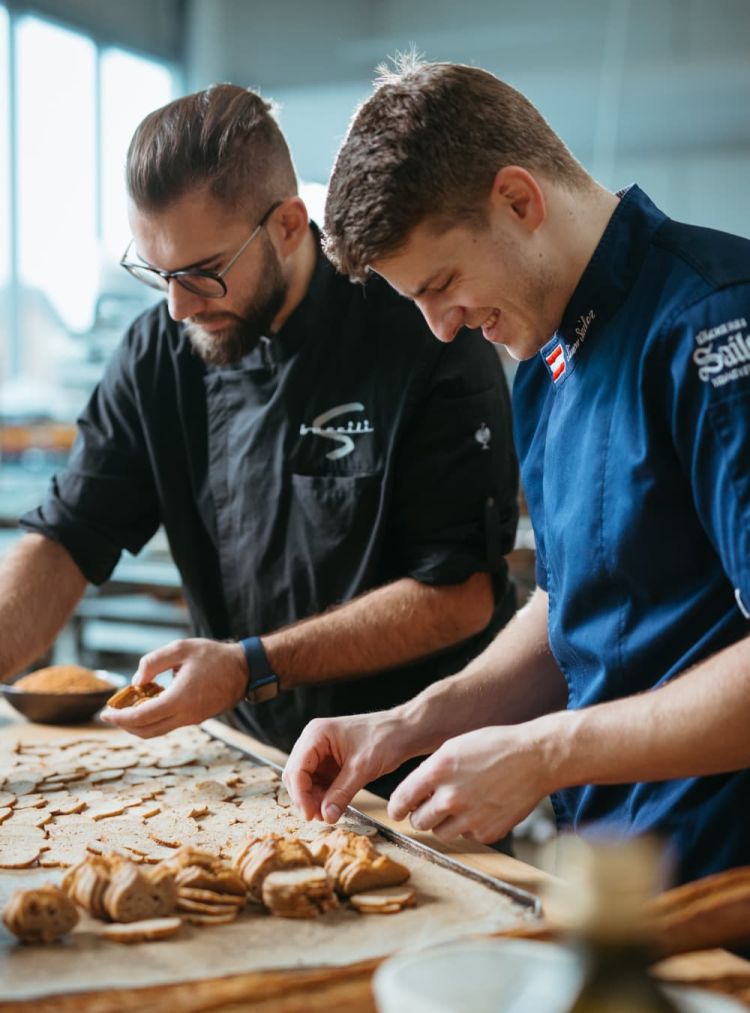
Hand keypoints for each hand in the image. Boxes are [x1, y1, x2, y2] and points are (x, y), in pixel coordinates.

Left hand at [100, 638, 247, 737]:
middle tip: (111, 714)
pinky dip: (152, 719)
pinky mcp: (196, 718)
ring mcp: (192, 719)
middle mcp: (185, 715)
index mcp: (179, 699)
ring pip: (156, 731)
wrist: (245, 669)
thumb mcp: (181, 649)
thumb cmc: (214, 656)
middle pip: (146, 731)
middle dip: (124, 724)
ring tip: (126, 708)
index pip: (141, 717)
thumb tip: (136, 680)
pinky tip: (148, 703)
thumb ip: (153, 662)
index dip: (119, 717)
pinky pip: (168, 725)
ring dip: (138, 724)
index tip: (104, 713)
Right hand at [282, 710, 407, 823]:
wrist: (404, 731)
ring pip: (306, 780)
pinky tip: (333, 805)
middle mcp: (314, 740)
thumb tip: (326, 815)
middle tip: (320, 816)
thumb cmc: (385, 739)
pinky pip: (319, 781)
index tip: (310, 815)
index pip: (296, 768)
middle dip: (306, 797)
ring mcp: (321, 750)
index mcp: (317, 734)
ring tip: (328, 813)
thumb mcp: (362, 769)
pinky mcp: (329, 760)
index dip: (300, 794)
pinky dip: (323, 795)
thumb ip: (341, 793)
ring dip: (314, 798)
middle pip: (296, 775)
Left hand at [387, 724, 552, 844]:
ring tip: (458, 806)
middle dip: (421, 815)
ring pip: (440, 833)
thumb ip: (431, 771)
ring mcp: (470, 817)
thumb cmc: (495, 747)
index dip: (397, 808)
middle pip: (419, 821)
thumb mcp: (455, 747)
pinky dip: (469, 827)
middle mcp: (451, 796)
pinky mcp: (488, 832)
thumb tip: (415, 793)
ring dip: (444, 823)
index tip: (398, 811)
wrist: (535, 758)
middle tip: (430, 807)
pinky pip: (466, 836)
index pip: (402, 800)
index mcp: (439, 770)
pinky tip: (481, 808)